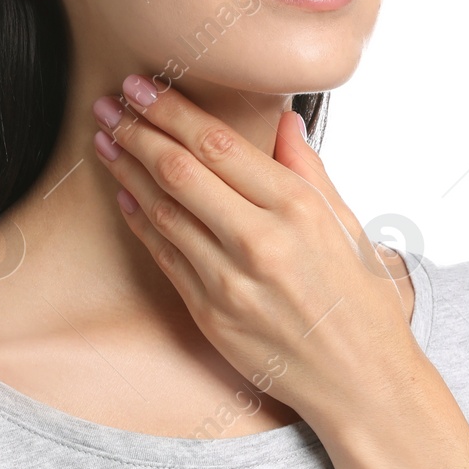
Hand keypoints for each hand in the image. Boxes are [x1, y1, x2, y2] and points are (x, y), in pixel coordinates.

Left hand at [91, 74, 421, 432]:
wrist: (360, 383)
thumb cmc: (362, 302)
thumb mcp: (349, 225)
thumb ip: (309, 169)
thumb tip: (285, 121)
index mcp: (298, 208)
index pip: (220, 144)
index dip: (172, 110)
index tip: (143, 85)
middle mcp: (261, 241)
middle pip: (181, 171)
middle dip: (137, 130)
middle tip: (110, 103)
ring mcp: (230, 281)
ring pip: (163, 211)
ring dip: (127, 171)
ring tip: (106, 140)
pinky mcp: (209, 315)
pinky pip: (164, 256)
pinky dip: (140, 220)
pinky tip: (124, 194)